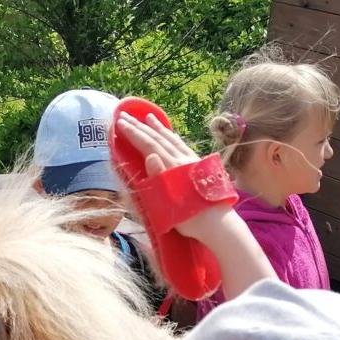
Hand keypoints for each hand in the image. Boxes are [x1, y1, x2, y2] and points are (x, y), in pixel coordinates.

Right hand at [115, 113, 236, 243]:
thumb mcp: (171, 204)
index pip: (149, 145)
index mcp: (172, 169)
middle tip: (125, 115)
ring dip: (158, 128)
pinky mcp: (200, 167)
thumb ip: (159, 179)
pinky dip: (173, 137)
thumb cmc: (191, 220)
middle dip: (140, 126)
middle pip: (158, 139)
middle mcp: (182, 160)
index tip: (119, 122)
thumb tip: (150, 156)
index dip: (133, 133)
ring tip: (148, 117)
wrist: (220, 224)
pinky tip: (171, 135)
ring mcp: (192, 161)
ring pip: (172, 140)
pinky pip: (183, 145)